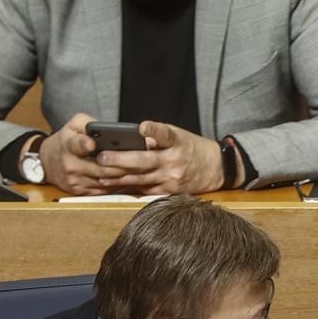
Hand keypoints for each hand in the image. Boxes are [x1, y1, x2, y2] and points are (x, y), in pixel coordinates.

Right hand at [39, 113, 132, 194]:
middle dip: (120, 164)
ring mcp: (75, 180)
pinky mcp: (80, 191)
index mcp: (68, 144)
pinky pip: (103, 190)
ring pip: (105, 180)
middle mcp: (70, 164)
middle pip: (100, 167)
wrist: (47, 163)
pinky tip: (130, 179)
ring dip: (123, 176)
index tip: (91, 143)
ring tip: (140, 170)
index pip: (75, 144)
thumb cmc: (66, 140)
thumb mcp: (73, 125)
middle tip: (139, 160)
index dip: (83, 144)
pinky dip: (118, 185)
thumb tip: (111, 129)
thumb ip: (89, 123)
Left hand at [97, 120, 225, 194]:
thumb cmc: (192, 149)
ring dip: (120, 178)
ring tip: (101, 175)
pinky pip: (147, 190)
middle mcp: (175, 160)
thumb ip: (157, 138)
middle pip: (144, 161)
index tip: (142, 127)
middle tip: (102, 158)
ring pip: (141, 179)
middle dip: (121, 160)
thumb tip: (131, 140)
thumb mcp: (179, 136)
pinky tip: (116, 186)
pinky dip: (130, 188)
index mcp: (177, 142)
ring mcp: (172, 178)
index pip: (165, 133)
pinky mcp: (171, 191)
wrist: (216, 168)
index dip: (153, 130)